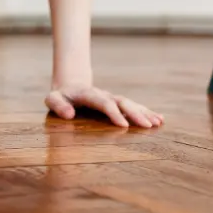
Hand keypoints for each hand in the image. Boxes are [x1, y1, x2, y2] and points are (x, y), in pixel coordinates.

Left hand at [45, 83, 163, 127]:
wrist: (70, 87)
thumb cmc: (60, 97)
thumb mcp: (52, 99)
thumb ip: (58, 105)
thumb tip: (69, 114)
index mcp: (89, 94)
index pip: (103, 103)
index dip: (114, 113)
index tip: (124, 125)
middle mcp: (104, 95)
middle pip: (122, 102)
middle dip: (135, 113)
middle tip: (148, 126)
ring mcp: (112, 98)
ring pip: (130, 104)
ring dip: (144, 113)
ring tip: (158, 123)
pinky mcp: (117, 103)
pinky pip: (134, 106)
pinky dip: (147, 112)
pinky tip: (160, 119)